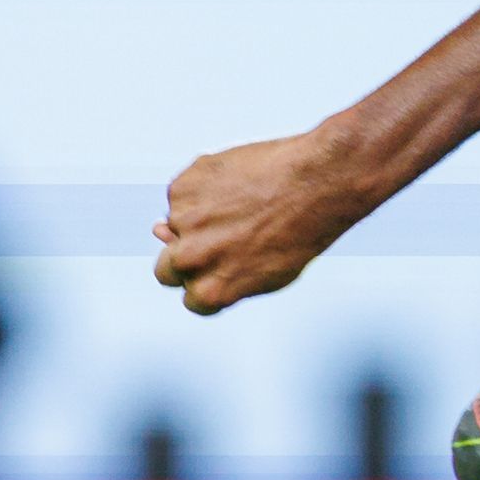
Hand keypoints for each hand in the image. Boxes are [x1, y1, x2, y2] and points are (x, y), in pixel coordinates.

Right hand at [152, 129, 381, 314]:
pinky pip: (183, 192)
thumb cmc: (301, 232)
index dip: (211, 280)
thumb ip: (215, 267)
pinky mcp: (182, 187)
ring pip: (174, 225)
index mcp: (210, 292)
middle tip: (224, 237)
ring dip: (198, 217)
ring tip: (244, 205)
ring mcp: (182, 222)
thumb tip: (160, 235)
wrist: (318, 182)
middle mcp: (190, 260)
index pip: (191, 297)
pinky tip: (238, 183)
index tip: (232, 266)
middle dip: (184, 258)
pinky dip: (202, 188)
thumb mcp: (266, 272)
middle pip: (165, 270)